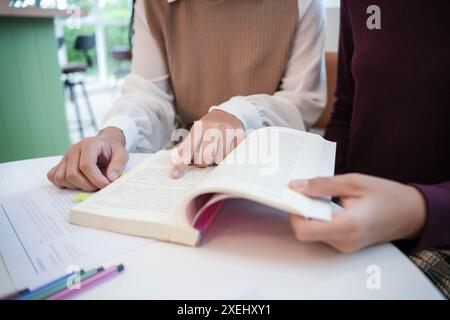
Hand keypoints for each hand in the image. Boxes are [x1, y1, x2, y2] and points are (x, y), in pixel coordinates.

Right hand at [47, 127, 128, 190]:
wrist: (105, 143)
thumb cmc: (112, 149)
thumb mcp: (122, 154)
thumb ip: (118, 166)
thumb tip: (111, 179)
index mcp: (88, 144)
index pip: (86, 165)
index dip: (96, 179)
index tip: (107, 185)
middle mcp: (73, 150)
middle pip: (72, 174)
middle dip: (87, 185)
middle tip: (100, 187)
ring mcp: (65, 157)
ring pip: (62, 178)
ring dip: (76, 186)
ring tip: (90, 184)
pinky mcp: (61, 164)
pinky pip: (54, 177)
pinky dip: (64, 184)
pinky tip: (78, 183)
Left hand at [171, 110, 244, 177]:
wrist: (228, 114)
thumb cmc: (207, 128)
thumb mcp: (195, 133)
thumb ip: (185, 149)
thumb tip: (175, 170)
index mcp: (200, 127)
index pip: (189, 149)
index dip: (181, 163)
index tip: (175, 176)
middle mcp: (215, 128)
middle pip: (205, 158)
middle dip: (202, 163)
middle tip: (203, 159)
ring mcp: (228, 132)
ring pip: (219, 160)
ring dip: (215, 161)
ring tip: (215, 152)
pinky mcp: (240, 137)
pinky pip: (230, 158)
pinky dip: (225, 158)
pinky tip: (225, 150)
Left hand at [288, 174, 426, 252]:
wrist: (411, 213)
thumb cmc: (388, 196)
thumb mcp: (354, 181)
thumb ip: (322, 185)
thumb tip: (296, 186)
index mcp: (348, 225)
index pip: (304, 230)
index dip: (293, 212)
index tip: (292, 195)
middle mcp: (344, 241)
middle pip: (305, 231)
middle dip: (299, 211)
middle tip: (301, 190)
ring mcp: (344, 246)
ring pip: (312, 232)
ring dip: (309, 214)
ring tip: (315, 194)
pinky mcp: (345, 244)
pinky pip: (322, 232)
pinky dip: (318, 218)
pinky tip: (325, 203)